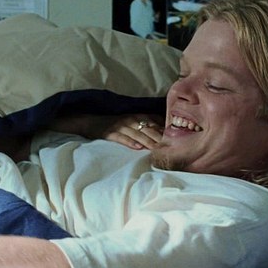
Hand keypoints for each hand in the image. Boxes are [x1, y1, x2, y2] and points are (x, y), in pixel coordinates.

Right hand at [49, 114, 163, 149]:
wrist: (92, 122)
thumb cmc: (115, 124)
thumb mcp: (132, 121)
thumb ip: (147, 124)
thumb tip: (164, 130)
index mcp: (137, 116)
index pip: (155, 124)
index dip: (165, 133)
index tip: (176, 141)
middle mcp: (131, 120)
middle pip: (148, 130)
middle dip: (160, 139)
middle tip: (171, 149)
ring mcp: (120, 126)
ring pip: (137, 134)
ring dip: (148, 142)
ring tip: (157, 150)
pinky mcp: (110, 133)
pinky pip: (122, 138)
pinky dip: (130, 142)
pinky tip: (137, 148)